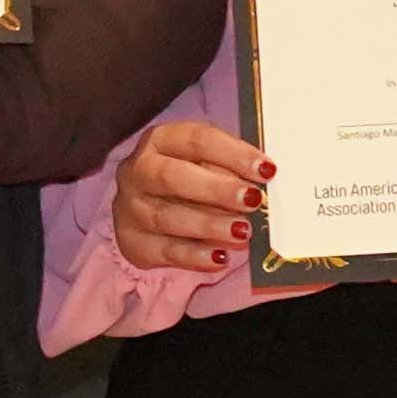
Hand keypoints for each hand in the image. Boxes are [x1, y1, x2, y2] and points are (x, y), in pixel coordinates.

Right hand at [110, 117, 268, 274]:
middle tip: (252, 200)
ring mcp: (130, 207)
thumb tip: (263, 180)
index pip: (195, 139)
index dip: (233, 154)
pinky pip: (164, 251)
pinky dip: (195, 256)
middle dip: (216, 189)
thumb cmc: (187, 178)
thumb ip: (229, 168)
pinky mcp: (132, 241)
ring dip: (209, 225)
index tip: (266, 170)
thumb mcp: (206, 162)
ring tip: (242, 232)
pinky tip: (220, 258)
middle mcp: (138, 171)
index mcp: (160, 140)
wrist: (146, 208)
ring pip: (166, 217)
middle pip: (172, 177)